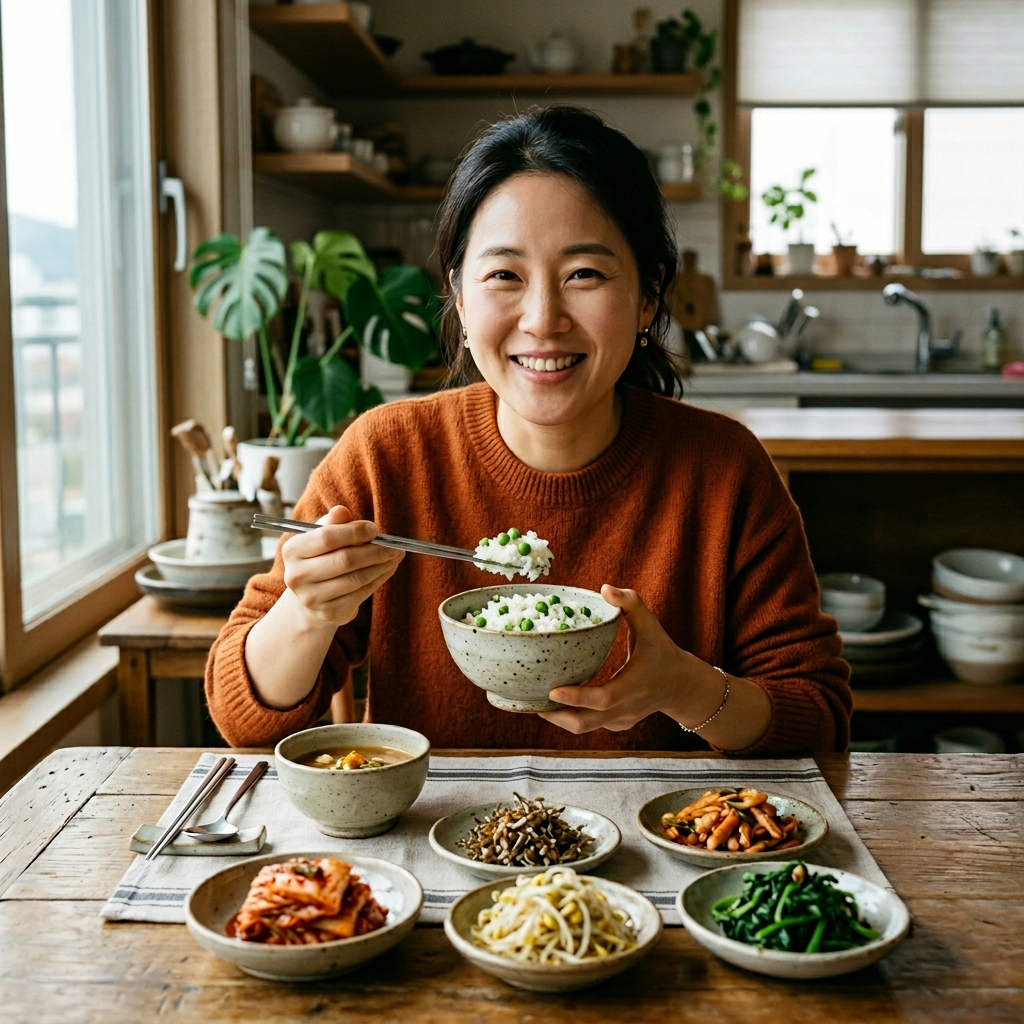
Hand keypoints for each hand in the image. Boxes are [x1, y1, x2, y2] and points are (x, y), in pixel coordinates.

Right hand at [281, 505, 403, 627]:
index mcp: (292, 550)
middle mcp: (297, 576)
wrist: (311, 597)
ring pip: (357, 578)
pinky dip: (379, 579)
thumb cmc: (320, 558)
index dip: (355, 532)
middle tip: (394, 546)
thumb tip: (341, 510)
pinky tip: (388, 569)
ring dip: (382, 565)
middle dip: (375, 551)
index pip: (327, 537)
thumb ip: (332, 523)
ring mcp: (312, 597)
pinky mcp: (329, 613)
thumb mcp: (321, 536)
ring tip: (395, 555)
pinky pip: (362, 593)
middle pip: (345, 559)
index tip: (374, 529)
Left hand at [539, 585, 690, 733]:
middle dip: (555, 714)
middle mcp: (625, 708)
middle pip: (584, 723)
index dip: (577, 698)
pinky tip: (552, 701)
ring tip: (533, 700)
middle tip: (530, 698)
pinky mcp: (615, 725)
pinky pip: (587, 724)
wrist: (680, 686)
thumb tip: (604, 588)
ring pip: (582, 727)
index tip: (552, 690)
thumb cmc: (661, 651)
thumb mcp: (650, 625)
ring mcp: (619, 721)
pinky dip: (568, 715)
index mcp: (633, 685)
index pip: (603, 698)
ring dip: (557, 717)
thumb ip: (630, 604)